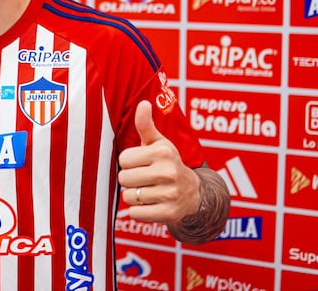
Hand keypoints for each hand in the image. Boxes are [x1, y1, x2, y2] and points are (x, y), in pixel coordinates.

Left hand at [117, 100, 199, 224]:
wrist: (194, 194)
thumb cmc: (168, 163)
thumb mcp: (159, 143)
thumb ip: (146, 125)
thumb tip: (143, 103)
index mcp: (163, 152)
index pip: (123, 159)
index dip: (130, 162)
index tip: (143, 163)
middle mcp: (168, 172)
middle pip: (123, 178)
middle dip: (130, 179)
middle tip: (145, 178)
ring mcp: (169, 194)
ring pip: (128, 197)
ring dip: (134, 196)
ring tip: (149, 191)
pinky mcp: (168, 214)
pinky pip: (135, 214)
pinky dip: (139, 211)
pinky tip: (151, 204)